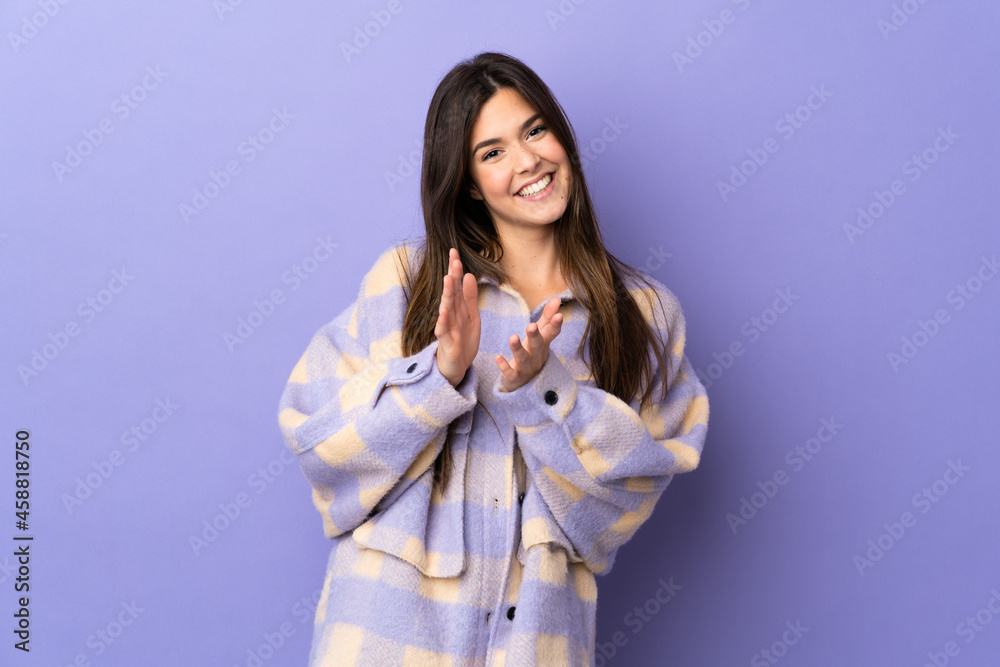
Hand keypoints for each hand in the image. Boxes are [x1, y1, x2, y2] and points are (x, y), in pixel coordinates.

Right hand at [434, 248, 480, 386]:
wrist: (456, 367)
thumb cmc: (463, 341)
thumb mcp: (472, 317)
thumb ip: (470, 298)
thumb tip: (469, 275)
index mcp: (458, 308)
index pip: (457, 285)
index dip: (455, 269)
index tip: (454, 252)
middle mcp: (451, 315)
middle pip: (452, 293)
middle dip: (452, 276)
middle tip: (453, 258)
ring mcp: (447, 328)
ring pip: (447, 308)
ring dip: (447, 294)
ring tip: (448, 279)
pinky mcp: (446, 343)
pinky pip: (443, 330)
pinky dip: (443, 321)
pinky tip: (443, 311)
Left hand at [496, 296, 562, 391]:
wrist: (526, 382)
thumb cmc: (533, 352)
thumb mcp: (541, 335)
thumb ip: (547, 317)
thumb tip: (557, 298)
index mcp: (543, 344)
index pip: (551, 333)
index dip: (555, 325)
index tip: (559, 315)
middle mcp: (537, 356)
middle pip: (537, 345)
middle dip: (535, 336)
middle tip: (531, 326)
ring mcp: (526, 368)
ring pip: (523, 358)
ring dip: (517, 349)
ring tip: (513, 337)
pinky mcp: (515, 377)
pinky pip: (510, 373)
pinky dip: (504, 366)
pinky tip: (498, 357)